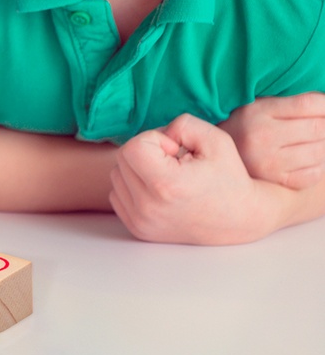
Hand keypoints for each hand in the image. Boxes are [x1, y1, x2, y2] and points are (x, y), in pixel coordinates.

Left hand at [110, 114, 268, 244]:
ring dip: (137, 168)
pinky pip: (117, 195)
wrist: (238, 220)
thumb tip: (158, 135)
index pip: (132, 147)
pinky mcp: (137, 229)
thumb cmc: (228, 177)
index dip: (154, 139)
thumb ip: (182, 125)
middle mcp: (149, 207)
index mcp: (167, 185)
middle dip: (145, 151)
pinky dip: (133, 186)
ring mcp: (141, 221)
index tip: (175, 150)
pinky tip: (158, 189)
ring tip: (167, 174)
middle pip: (122, 159)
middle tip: (173, 160)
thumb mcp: (216, 140)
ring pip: (117, 176)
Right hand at [220, 93, 324, 188]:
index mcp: (258, 113)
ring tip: (313, 140)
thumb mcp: (259, 106)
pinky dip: (319, 165)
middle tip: (319, 125)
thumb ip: (291, 102)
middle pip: (319, 127)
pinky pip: (314, 174)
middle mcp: (262, 138)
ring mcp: (269, 163)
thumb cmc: (244, 127)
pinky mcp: (275, 182)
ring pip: (321, 151)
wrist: (211, 160)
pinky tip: (308, 158)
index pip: (310, 104)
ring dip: (324, 144)